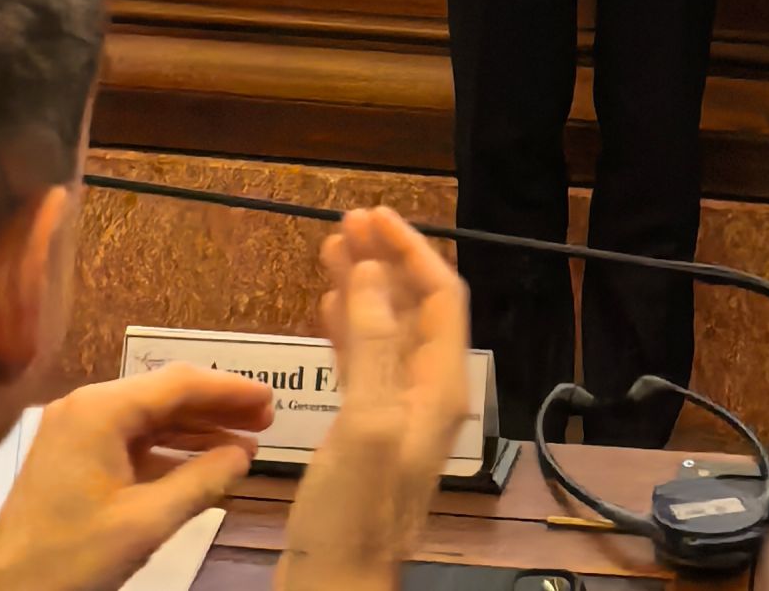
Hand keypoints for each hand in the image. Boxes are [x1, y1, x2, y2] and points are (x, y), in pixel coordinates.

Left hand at [0, 366, 269, 590]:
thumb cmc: (71, 558)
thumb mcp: (144, 524)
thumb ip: (200, 483)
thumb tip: (243, 455)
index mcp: (101, 410)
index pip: (179, 384)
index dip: (230, 391)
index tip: (270, 402)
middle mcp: (87, 407)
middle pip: (165, 396)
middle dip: (216, 409)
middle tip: (265, 422)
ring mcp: (75, 432)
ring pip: (149, 420)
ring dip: (195, 432)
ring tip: (244, 447)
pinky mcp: (70, 459)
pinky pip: (130, 443)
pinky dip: (167, 453)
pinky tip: (199, 468)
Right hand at [277, 207, 469, 590]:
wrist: (334, 589)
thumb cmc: (353, 515)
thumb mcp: (366, 424)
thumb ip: (372, 346)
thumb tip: (374, 272)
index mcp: (439, 389)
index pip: (439, 297)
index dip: (411, 250)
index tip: (373, 215)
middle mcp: (425, 395)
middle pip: (412, 308)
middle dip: (385, 261)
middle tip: (347, 223)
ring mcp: (396, 415)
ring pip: (385, 331)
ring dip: (363, 287)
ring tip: (331, 250)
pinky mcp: (366, 433)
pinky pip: (363, 362)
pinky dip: (348, 326)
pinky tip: (329, 308)